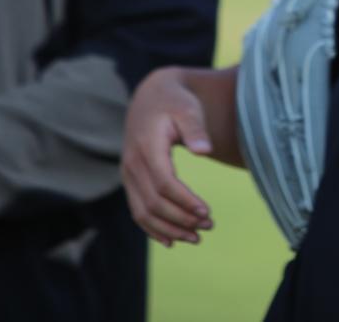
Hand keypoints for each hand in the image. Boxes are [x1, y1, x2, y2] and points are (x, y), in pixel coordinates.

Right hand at [121, 65, 217, 245]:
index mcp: (147, 146)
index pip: (164, 183)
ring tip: (197, 237)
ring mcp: (128, 174)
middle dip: (182, 219)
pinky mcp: (130, 180)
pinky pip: (137, 210)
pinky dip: (153, 228)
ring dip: (169, 229)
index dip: (185, 201)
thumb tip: (205, 151)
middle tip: (209, 225)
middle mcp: (132, 163)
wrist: (151, 97)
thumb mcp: (188, 109)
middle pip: (154, 203)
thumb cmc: (175, 102)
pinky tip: (172, 241)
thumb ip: (196, 129)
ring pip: (143, 212)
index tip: (207, 212)